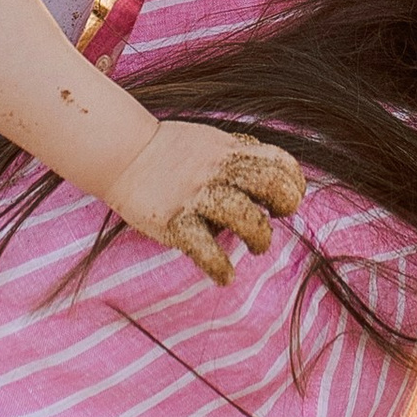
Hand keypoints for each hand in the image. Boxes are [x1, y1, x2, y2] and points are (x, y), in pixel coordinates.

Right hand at [104, 121, 306, 285]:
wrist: (122, 152)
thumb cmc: (171, 152)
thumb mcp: (212, 141)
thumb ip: (242, 156)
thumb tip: (276, 179)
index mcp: (229, 150)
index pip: (280, 162)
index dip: (293, 183)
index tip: (286, 199)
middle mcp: (216, 170)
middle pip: (271, 185)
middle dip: (285, 204)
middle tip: (276, 217)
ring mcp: (195, 196)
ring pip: (245, 217)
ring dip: (259, 237)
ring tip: (254, 246)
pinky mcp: (173, 221)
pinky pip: (204, 249)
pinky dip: (220, 267)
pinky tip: (225, 275)